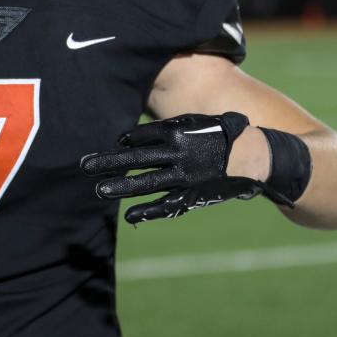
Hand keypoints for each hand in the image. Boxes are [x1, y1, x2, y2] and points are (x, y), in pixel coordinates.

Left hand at [79, 112, 266, 223]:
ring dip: (120, 186)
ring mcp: (184, 176)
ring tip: (99, 190)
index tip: (114, 147)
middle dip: (107, 162)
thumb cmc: (220, 133)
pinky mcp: (192, 194)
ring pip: (145, 182)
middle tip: (84, 165)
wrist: (252, 155)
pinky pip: (165, 204)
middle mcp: (176, 153)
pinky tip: (128, 214)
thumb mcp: (193, 122)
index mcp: (176, 131)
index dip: (124, 143)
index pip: (138, 138)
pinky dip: (146, 210)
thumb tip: (128, 140)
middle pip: (134, 158)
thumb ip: (162, 129)